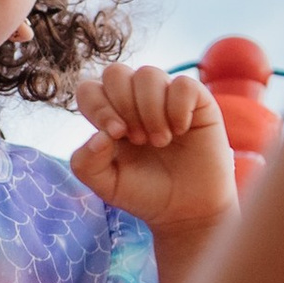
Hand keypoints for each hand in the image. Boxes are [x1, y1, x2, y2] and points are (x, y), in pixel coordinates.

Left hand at [67, 62, 237, 234]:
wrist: (187, 209)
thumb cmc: (146, 193)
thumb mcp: (107, 186)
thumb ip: (86, 164)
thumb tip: (99, 134)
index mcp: (109, 115)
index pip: (89, 89)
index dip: (98, 106)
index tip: (117, 135)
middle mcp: (135, 100)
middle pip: (115, 73)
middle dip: (124, 105)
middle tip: (138, 139)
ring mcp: (165, 97)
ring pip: (148, 74)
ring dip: (150, 110)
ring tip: (160, 141)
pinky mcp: (197, 100)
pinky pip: (183, 83)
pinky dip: (178, 107)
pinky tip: (181, 130)